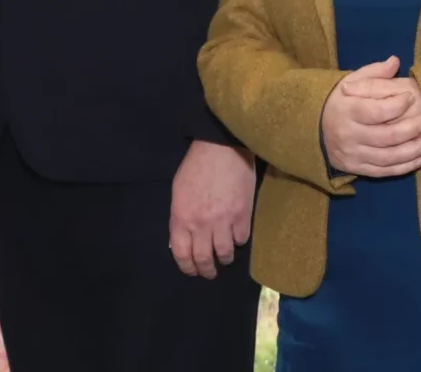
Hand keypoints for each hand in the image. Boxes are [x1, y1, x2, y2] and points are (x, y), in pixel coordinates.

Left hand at [168, 140, 255, 279]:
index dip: (187, 267)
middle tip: (210, 273)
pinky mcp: (243, 215)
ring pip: (225, 253)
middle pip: (203, 259)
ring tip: (225, 258)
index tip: (192, 270)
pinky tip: (237, 237)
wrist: (221, 147)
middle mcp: (201, 224)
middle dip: (206, 270)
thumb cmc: (196, 166)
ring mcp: (223, 221)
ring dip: (224, 259)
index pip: (181, 254)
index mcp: (182, 218)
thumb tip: (182, 239)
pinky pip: (242, 239)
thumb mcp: (178, 192)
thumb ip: (180, 217)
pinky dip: (239, 241)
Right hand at [320, 57, 420, 177]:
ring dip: (415, 150)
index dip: (397, 105)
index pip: (376, 111)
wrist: (314, 129)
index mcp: (346, 110)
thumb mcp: (351, 82)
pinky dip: (406, 166)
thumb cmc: (340, 101)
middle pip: (387, 136)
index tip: (411, 97)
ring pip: (389, 157)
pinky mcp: (357, 169)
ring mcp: (352, 154)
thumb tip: (395, 61)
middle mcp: (348, 135)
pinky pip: (385, 171)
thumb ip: (374, 73)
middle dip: (413, 128)